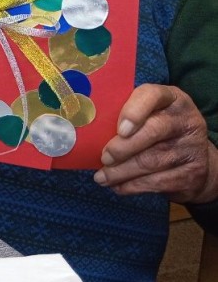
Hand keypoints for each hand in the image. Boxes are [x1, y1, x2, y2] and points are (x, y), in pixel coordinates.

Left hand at [94, 84, 217, 204]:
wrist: (197, 161)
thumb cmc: (158, 131)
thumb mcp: (148, 114)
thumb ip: (124, 113)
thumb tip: (84, 125)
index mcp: (171, 98)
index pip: (153, 95)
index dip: (134, 110)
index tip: (119, 129)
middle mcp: (186, 120)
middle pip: (153, 131)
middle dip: (123, 147)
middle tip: (104, 158)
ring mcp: (192, 147)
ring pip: (151, 161)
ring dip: (121, 172)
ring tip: (102, 177)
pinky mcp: (193, 173)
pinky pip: (158, 182)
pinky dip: (133, 186)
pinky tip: (118, 186)